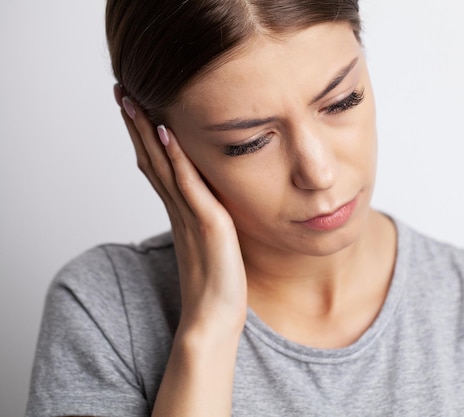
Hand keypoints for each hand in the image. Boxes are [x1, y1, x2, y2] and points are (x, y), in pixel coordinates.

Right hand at [114, 85, 247, 332]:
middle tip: (122, 92)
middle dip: (136, 125)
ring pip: (162, 166)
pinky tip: (167, 132)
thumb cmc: (217, 287)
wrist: (214, 320)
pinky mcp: (205, 225)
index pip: (157, 167)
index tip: (135, 108)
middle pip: (151, 159)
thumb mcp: (212, 245)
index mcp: (181, 213)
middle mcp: (179, 210)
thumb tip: (212, 207)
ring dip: (147, 132)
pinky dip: (176, 158)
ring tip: (133, 101)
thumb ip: (207, 221)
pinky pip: (187, 185)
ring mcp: (189, 216)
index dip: (144, 137)